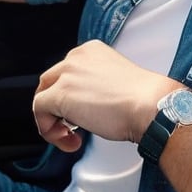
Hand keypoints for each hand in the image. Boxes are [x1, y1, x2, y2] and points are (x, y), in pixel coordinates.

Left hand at [32, 39, 177, 151]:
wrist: (152, 106)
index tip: (81, 114)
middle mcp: (75, 58)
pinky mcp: (59, 94)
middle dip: (57, 108)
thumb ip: (95, 86)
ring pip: (42, 97)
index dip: (69, 96)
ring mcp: (66, 75)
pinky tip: (69, 140)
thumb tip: (83, 105)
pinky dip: (48, 130)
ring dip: (53, 121)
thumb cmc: (143, 100)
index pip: (66, 72)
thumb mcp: (115, 83)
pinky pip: (39, 112)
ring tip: (70, 137)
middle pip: (50, 82)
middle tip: (71, 127)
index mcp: (91, 51)